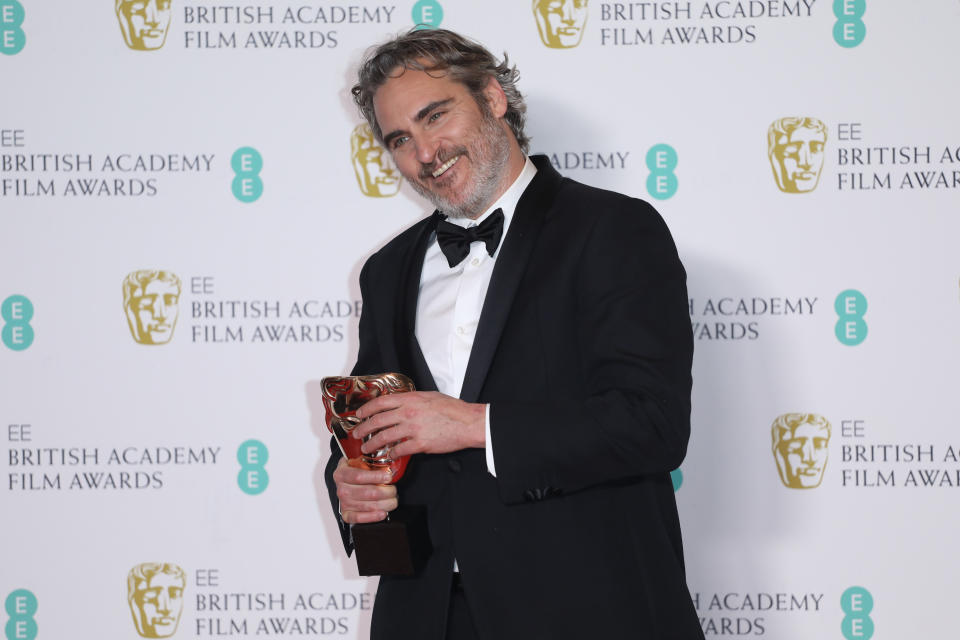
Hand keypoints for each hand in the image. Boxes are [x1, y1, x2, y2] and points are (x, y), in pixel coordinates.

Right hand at [332, 457, 396, 523]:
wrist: (344, 483)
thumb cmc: (354, 472)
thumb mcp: (358, 462)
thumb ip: (370, 463)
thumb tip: (387, 467)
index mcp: (342, 474)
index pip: (359, 476)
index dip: (376, 477)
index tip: (388, 477)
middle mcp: (342, 489)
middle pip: (368, 493)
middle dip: (386, 492)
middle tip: (393, 490)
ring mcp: (343, 503)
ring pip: (368, 506)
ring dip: (385, 504)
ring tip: (392, 500)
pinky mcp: (347, 514)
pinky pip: (359, 518)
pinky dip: (373, 517)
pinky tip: (383, 513)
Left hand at [353, 391, 485, 457]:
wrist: (468, 423)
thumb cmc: (452, 409)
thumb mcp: (429, 396)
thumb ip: (412, 400)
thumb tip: (400, 404)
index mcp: (410, 399)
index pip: (380, 402)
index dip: (367, 409)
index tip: (360, 414)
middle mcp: (408, 413)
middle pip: (377, 421)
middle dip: (364, 428)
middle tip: (357, 433)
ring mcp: (413, 429)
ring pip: (384, 437)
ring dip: (372, 444)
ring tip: (366, 448)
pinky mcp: (420, 444)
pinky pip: (399, 450)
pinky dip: (391, 454)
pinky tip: (388, 456)